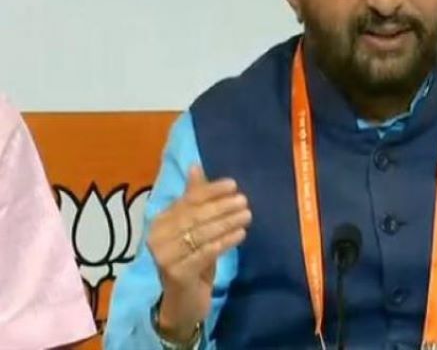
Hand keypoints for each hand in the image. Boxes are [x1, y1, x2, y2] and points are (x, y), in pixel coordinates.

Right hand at [147, 166, 251, 341]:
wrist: (182, 302)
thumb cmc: (191, 259)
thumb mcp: (193, 229)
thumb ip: (194, 198)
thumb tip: (195, 166)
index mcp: (160, 221)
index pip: (188, 200)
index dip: (211, 191)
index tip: (233, 184)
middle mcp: (157, 237)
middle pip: (195, 216)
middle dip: (222, 207)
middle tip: (244, 201)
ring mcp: (165, 257)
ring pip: (201, 234)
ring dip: (227, 223)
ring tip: (247, 215)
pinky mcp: (176, 273)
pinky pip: (205, 253)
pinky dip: (224, 242)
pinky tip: (241, 235)